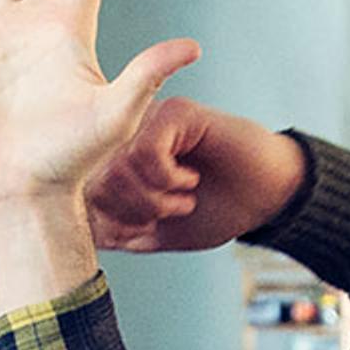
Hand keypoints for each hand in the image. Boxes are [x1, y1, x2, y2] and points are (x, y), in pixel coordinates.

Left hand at [87, 100, 313, 253]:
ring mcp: (150, 120)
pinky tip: (188, 181)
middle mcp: (130, 135)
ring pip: (118, 163)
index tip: (139, 230)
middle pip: (95, 177)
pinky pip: (146, 149)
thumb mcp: (157, 231)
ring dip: (150, 197)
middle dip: (127, 211)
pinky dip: (166, 177)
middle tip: (162, 215)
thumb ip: (119, 231)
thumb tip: (82, 237)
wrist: (267, 196)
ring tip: (179, 201)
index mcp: (122, 161)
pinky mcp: (176, 112)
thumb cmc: (216, 210)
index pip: (84, 189)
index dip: (104, 220)